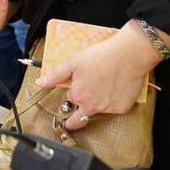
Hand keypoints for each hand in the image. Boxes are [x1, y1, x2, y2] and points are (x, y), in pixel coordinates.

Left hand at [37, 20, 162, 131]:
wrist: (129, 55)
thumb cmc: (102, 56)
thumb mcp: (73, 62)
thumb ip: (56, 75)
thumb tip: (40, 83)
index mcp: (79, 96)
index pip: (71, 100)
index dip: (73, 92)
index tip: (75, 91)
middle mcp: (94, 106)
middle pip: (82, 114)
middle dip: (78, 113)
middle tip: (83, 103)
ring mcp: (109, 109)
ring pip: (99, 109)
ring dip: (98, 101)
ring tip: (104, 84)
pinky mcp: (123, 108)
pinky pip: (115, 107)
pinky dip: (113, 100)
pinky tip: (115, 87)